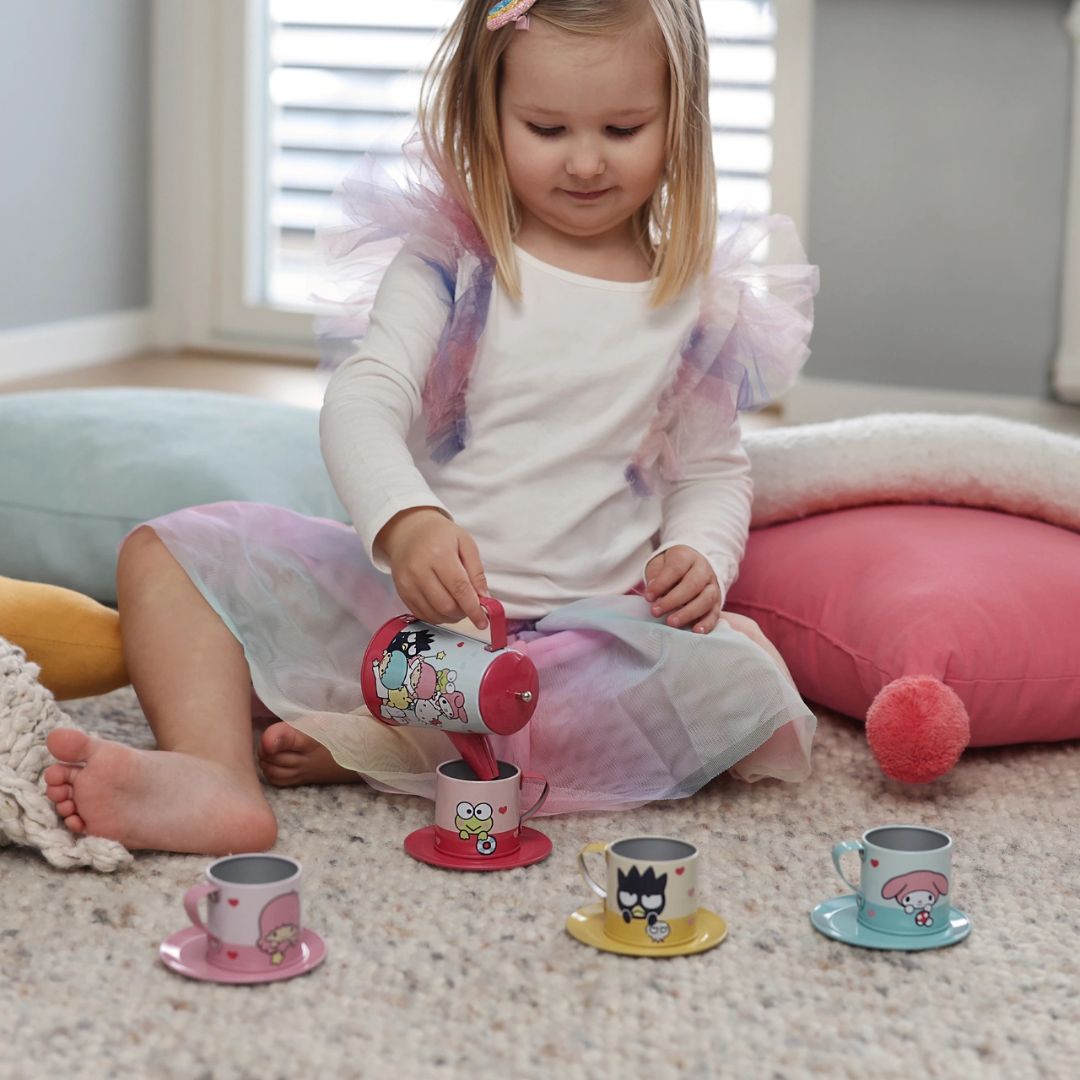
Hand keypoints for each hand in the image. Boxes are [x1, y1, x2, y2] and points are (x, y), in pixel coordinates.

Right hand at [376, 508, 489, 629]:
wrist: (408, 531)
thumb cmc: (440, 535)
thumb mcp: (465, 543)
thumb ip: (477, 571)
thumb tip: (484, 598)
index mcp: (439, 554)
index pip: (459, 588)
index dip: (473, 608)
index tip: (483, 621)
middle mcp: (419, 570)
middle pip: (446, 605)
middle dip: (463, 613)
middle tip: (470, 607)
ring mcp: (407, 583)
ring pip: (434, 613)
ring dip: (451, 617)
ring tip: (458, 605)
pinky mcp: (401, 592)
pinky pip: (422, 614)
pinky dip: (437, 616)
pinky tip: (444, 607)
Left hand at [644, 545, 722, 633]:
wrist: (690, 568)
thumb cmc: (670, 568)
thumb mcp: (659, 564)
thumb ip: (656, 576)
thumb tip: (654, 591)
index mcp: (687, 557)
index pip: (676, 568)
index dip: (661, 583)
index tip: (648, 597)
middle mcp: (703, 570)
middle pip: (692, 584)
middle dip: (673, 600)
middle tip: (655, 612)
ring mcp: (713, 586)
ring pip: (706, 600)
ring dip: (688, 613)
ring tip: (671, 623)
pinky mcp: (717, 602)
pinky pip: (715, 613)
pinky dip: (706, 624)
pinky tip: (696, 631)